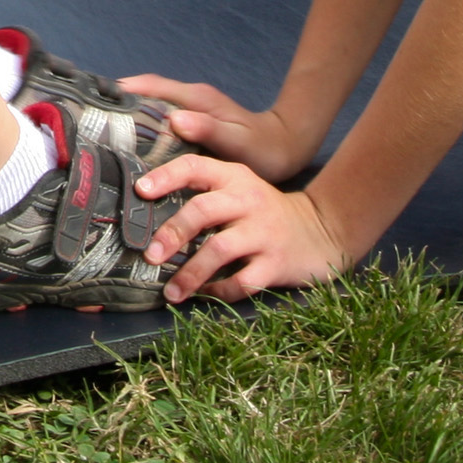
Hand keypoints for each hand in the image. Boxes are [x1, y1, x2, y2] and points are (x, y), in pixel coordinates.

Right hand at [116, 75, 317, 183]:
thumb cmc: (262, 147)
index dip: (124, 89)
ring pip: (150, 107)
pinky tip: (130, 146)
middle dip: (117, 102)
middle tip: (88, 120)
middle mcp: (189, 99)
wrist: (283, 147)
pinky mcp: (190, 122)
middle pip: (145, 94)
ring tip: (100, 134)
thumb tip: (176, 119)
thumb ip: (208, 128)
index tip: (96, 97)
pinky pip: (159, 119)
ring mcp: (189, 110)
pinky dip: (142, 127)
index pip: (152, 86)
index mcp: (196, 98)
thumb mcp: (237, 142)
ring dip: (127, 116)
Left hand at [132, 160, 355, 303]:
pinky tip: (205, 295)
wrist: (321, 231)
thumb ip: (203, 191)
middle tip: (150, 256)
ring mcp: (263, 232)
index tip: (141, 191)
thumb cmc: (263, 212)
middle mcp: (248, 200)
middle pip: (202, 211)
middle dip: (172, 235)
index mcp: (233, 177)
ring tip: (170, 292)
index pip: (194, 167)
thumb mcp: (239, 188)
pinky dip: (219, 291)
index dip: (165, 177)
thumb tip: (147, 207)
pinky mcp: (276, 263)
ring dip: (189, 274)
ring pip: (219, 250)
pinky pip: (242, 281)